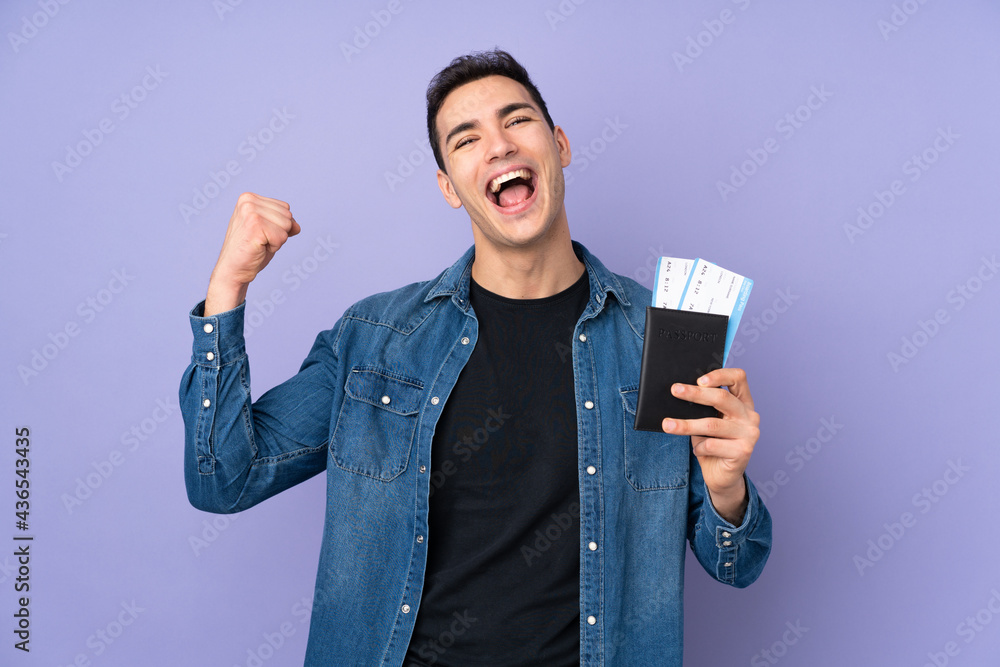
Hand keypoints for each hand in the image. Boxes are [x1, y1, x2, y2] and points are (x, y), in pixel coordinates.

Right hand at [204, 192, 299, 315]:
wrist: (232, 270)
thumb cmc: (250, 252)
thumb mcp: (269, 232)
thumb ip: (283, 223)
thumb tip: (297, 226)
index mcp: (249, 198)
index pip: (285, 207)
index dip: (279, 226)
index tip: (260, 234)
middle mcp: (248, 201)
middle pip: (288, 215)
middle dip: (279, 232)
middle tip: (259, 241)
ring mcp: (251, 212)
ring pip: (287, 225)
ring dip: (277, 240)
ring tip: (258, 244)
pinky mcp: (255, 226)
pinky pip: (282, 237)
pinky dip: (274, 247)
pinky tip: (258, 248)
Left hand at [661, 368, 759, 523]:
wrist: (722, 476)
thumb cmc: (712, 443)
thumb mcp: (707, 420)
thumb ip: (702, 407)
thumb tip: (678, 392)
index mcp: (743, 402)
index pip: (738, 378)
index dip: (719, 374)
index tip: (699, 379)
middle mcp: (750, 415)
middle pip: (722, 398)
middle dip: (695, 394)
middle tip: (674, 390)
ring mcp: (750, 434)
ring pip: (712, 424)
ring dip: (686, 424)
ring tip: (668, 425)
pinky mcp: (744, 452)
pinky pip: (713, 445)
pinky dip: (699, 447)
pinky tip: (697, 450)